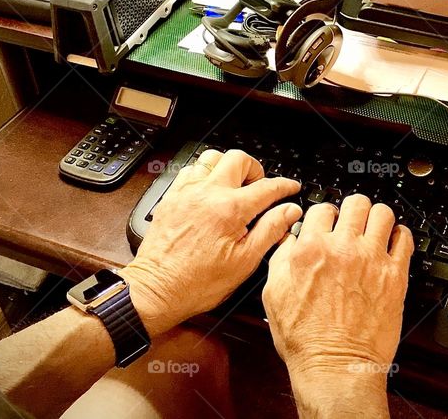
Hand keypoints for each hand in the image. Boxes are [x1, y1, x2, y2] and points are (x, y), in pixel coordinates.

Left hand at [121, 149, 301, 336]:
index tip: (291, 187)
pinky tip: (209, 192)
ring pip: (212, 158)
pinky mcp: (171, 197)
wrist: (157, 290)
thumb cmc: (197, 283)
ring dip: (227, 168)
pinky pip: (190, 170)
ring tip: (233, 187)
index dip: (285, 186)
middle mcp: (207, 194)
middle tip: (259, 188)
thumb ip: (270, 231)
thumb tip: (289, 211)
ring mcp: (187, 193)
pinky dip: (204, 175)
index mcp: (230, 210)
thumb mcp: (244, 262)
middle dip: (255, 170)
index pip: (267, 187)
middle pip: (239, 159)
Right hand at [262, 195, 412, 416]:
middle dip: (353, 210)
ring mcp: (372, 260)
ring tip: (374, 229)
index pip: (322, 208)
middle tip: (353, 222)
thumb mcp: (274, 294)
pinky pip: (405, 239)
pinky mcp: (395, 275)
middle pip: (356, 202)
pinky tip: (392, 243)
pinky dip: (399, 236)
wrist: (336, 367)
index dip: (325, 214)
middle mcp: (343, 249)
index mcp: (311, 249)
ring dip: (377, 219)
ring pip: (383, 213)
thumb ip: (281, 258)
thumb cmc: (306, 340)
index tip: (328, 222)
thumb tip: (290, 239)